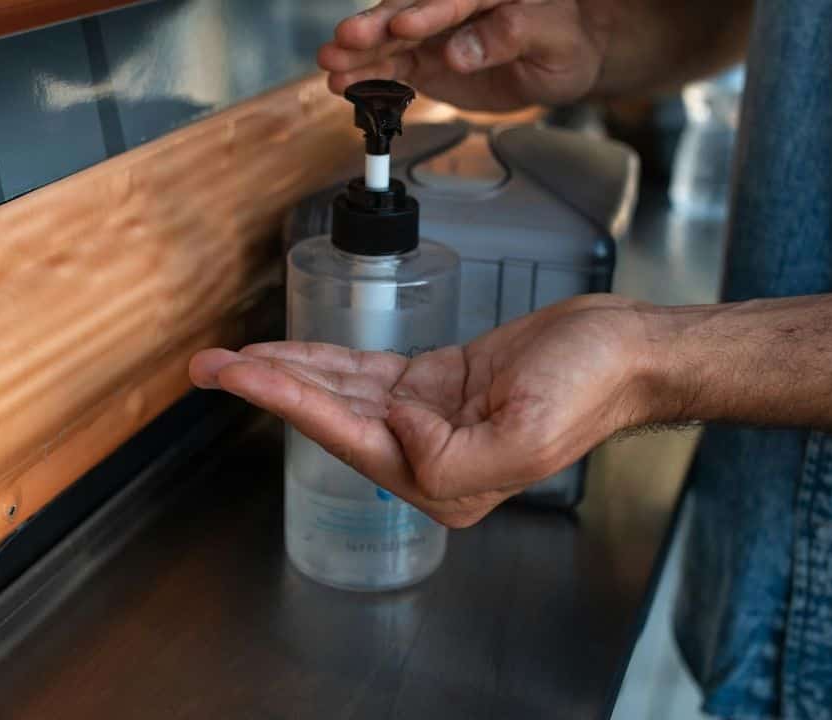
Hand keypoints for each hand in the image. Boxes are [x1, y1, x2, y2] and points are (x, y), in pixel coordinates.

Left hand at [189, 295, 660, 527]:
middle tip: (209, 366)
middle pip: (330, 418)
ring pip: (341, 394)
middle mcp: (429, 456)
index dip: (287, 402)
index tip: (238, 375)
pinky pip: (367, 374)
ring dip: (287, 372)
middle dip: (268, 388)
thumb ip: (449, 457)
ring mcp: (429, 419)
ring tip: (231, 358)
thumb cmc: (587, 388)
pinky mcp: (435, 385)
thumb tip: (396, 428)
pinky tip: (290, 352)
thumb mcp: (524, 436)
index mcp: (444, 479)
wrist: (622, 350)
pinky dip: (326, 360)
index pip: (346, 438)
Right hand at [318, 0, 611, 110]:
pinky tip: (343, 84)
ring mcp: (434, 29)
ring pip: (389, 37)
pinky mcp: (423, 56)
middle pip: (409, 9)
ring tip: (331, 65)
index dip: (429, 12)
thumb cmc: (564, 42)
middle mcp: (454, 2)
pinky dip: (366, 76)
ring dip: (358, 53)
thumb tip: (463, 52)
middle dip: (376, 26)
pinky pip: (390, 65)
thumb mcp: (555, 39)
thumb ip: (512, 36)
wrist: (560, 61)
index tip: (405, 27)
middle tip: (348, 38)